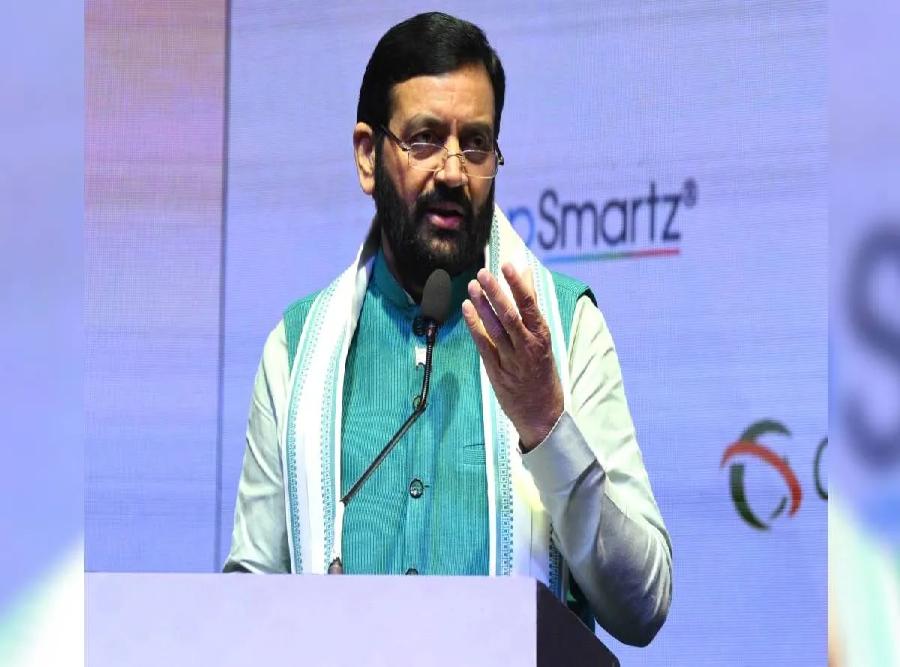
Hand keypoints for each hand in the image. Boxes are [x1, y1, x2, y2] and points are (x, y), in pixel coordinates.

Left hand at [462, 263, 563, 450]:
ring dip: (482, 306)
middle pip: (510, 315)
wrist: (542, 413)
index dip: (518, 284)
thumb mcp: (543, 338)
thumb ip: (531, 306)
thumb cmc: (542, 371)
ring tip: (472, 285)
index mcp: (542, 336)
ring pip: (495, 329)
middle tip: (482, 273)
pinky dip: (474, 326)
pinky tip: (466, 309)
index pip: (530, 306)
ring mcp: (511, 360)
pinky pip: (483, 345)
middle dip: (495, 293)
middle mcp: (527, 347)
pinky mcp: (496, 371)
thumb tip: (526, 273)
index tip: (508, 265)